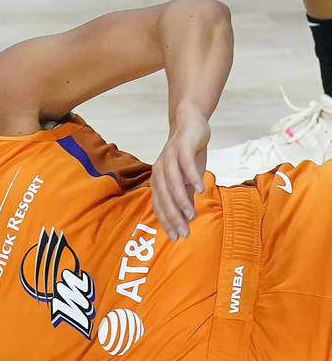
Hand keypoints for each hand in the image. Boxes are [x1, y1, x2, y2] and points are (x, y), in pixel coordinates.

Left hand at [151, 108, 210, 241]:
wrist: (190, 124)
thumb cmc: (188, 155)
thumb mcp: (187, 178)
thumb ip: (186, 195)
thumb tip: (187, 218)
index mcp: (158, 179)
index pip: (160, 204)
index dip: (166, 220)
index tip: (175, 237)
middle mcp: (160, 170)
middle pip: (164, 196)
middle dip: (173, 216)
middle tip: (184, 232)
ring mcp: (169, 157)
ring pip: (173, 182)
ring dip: (181, 199)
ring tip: (191, 215)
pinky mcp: (181, 147)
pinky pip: (185, 164)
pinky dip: (192, 176)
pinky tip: (201, 189)